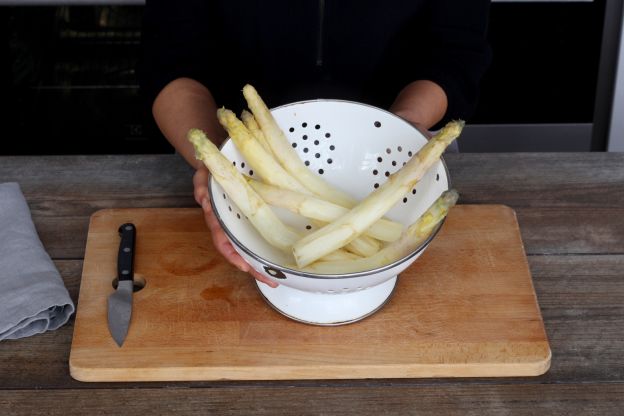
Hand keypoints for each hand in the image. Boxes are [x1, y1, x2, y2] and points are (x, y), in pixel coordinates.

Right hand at [193, 167, 277, 287]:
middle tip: (272, 280)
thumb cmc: (211, 171)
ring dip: (264, 262)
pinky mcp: (255, 215)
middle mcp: (231, 225)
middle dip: (255, 268)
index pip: (224, 242)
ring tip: (279, 275)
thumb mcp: (204, 175)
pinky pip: (263, 233)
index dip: (234, 256)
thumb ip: (201, 186)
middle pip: (242, 252)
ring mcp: (243, 222)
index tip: (245, 267)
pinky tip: (283, 256)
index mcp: (218, 219)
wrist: (219, 163)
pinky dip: (272, 245)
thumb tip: (204, 199)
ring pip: (253, 246)